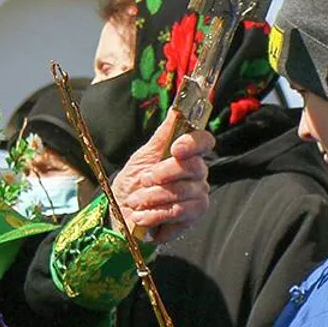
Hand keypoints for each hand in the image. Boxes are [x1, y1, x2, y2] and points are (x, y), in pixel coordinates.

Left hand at [108, 114, 213, 243]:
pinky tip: (141, 217)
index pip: (204, 142)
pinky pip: (180, 214)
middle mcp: (198, 174)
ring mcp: (197, 196)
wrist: (123, 211)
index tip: (176, 149)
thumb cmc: (136, 180)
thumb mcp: (145, 154)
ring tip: (135, 201)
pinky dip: (156, 215)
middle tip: (143, 179)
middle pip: (194, 167)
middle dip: (164, 173)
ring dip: (154, 197)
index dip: (193, 143)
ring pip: (184, 192)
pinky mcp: (192, 218)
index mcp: (188, 154)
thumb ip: (164, 133)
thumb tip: (177, 108)